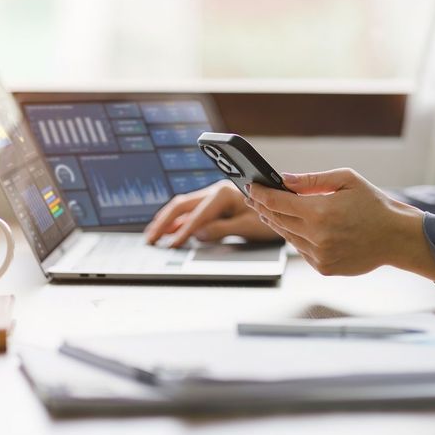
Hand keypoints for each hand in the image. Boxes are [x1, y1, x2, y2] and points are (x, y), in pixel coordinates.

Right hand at [145, 180, 278, 247]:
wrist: (283, 206)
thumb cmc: (271, 215)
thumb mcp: (249, 226)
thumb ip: (222, 229)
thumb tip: (198, 233)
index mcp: (224, 193)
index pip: (198, 215)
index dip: (184, 231)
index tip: (172, 244)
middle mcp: (216, 190)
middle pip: (182, 205)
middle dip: (165, 223)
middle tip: (151, 239)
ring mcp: (213, 195)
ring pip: (183, 206)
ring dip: (166, 220)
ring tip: (152, 234)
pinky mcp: (214, 202)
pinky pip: (190, 210)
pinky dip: (176, 220)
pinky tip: (167, 229)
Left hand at [246, 168, 434, 282]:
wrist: (397, 237)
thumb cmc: (374, 205)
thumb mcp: (346, 180)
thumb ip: (311, 179)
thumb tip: (283, 179)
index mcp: (321, 212)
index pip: (277, 202)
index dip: (261, 194)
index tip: (251, 187)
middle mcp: (317, 236)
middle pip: (277, 219)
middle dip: (262, 206)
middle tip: (254, 197)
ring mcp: (319, 255)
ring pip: (286, 236)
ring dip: (275, 222)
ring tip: (268, 210)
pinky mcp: (324, 267)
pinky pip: (300, 249)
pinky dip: (295, 237)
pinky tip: (293, 226)